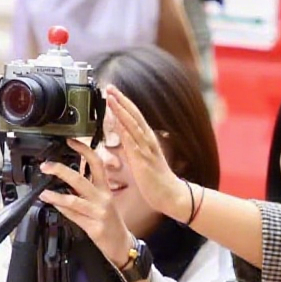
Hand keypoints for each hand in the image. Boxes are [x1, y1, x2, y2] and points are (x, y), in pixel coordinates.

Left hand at [38, 140, 134, 268]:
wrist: (121, 244)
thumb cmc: (110, 222)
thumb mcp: (102, 201)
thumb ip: (87, 189)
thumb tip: (67, 178)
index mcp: (105, 189)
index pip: (97, 164)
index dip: (84, 150)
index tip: (71, 142)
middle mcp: (103, 198)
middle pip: (81, 179)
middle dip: (61, 170)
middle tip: (46, 166)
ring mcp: (98, 212)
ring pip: (74, 200)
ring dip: (56, 195)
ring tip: (43, 192)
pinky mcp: (94, 227)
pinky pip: (74, 216)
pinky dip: (62, 209)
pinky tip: (54, 205)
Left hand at [104, 86, 193, 222]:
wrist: (171, 195)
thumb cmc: (156, 179)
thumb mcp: (141, 158)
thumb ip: (131, 145)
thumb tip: (121, 134)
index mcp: (147, 139)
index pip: (134, 116)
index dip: (123, 103)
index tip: (112, 92)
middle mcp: (147, 141)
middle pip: (134, 115)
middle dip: (121, 100)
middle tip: (109, 87)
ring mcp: (146, 149)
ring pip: (132, 124)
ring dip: (121, 110)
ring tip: (111, 97)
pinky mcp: (143, 161)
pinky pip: (132, 143)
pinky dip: (125, 130)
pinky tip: (117, 121)